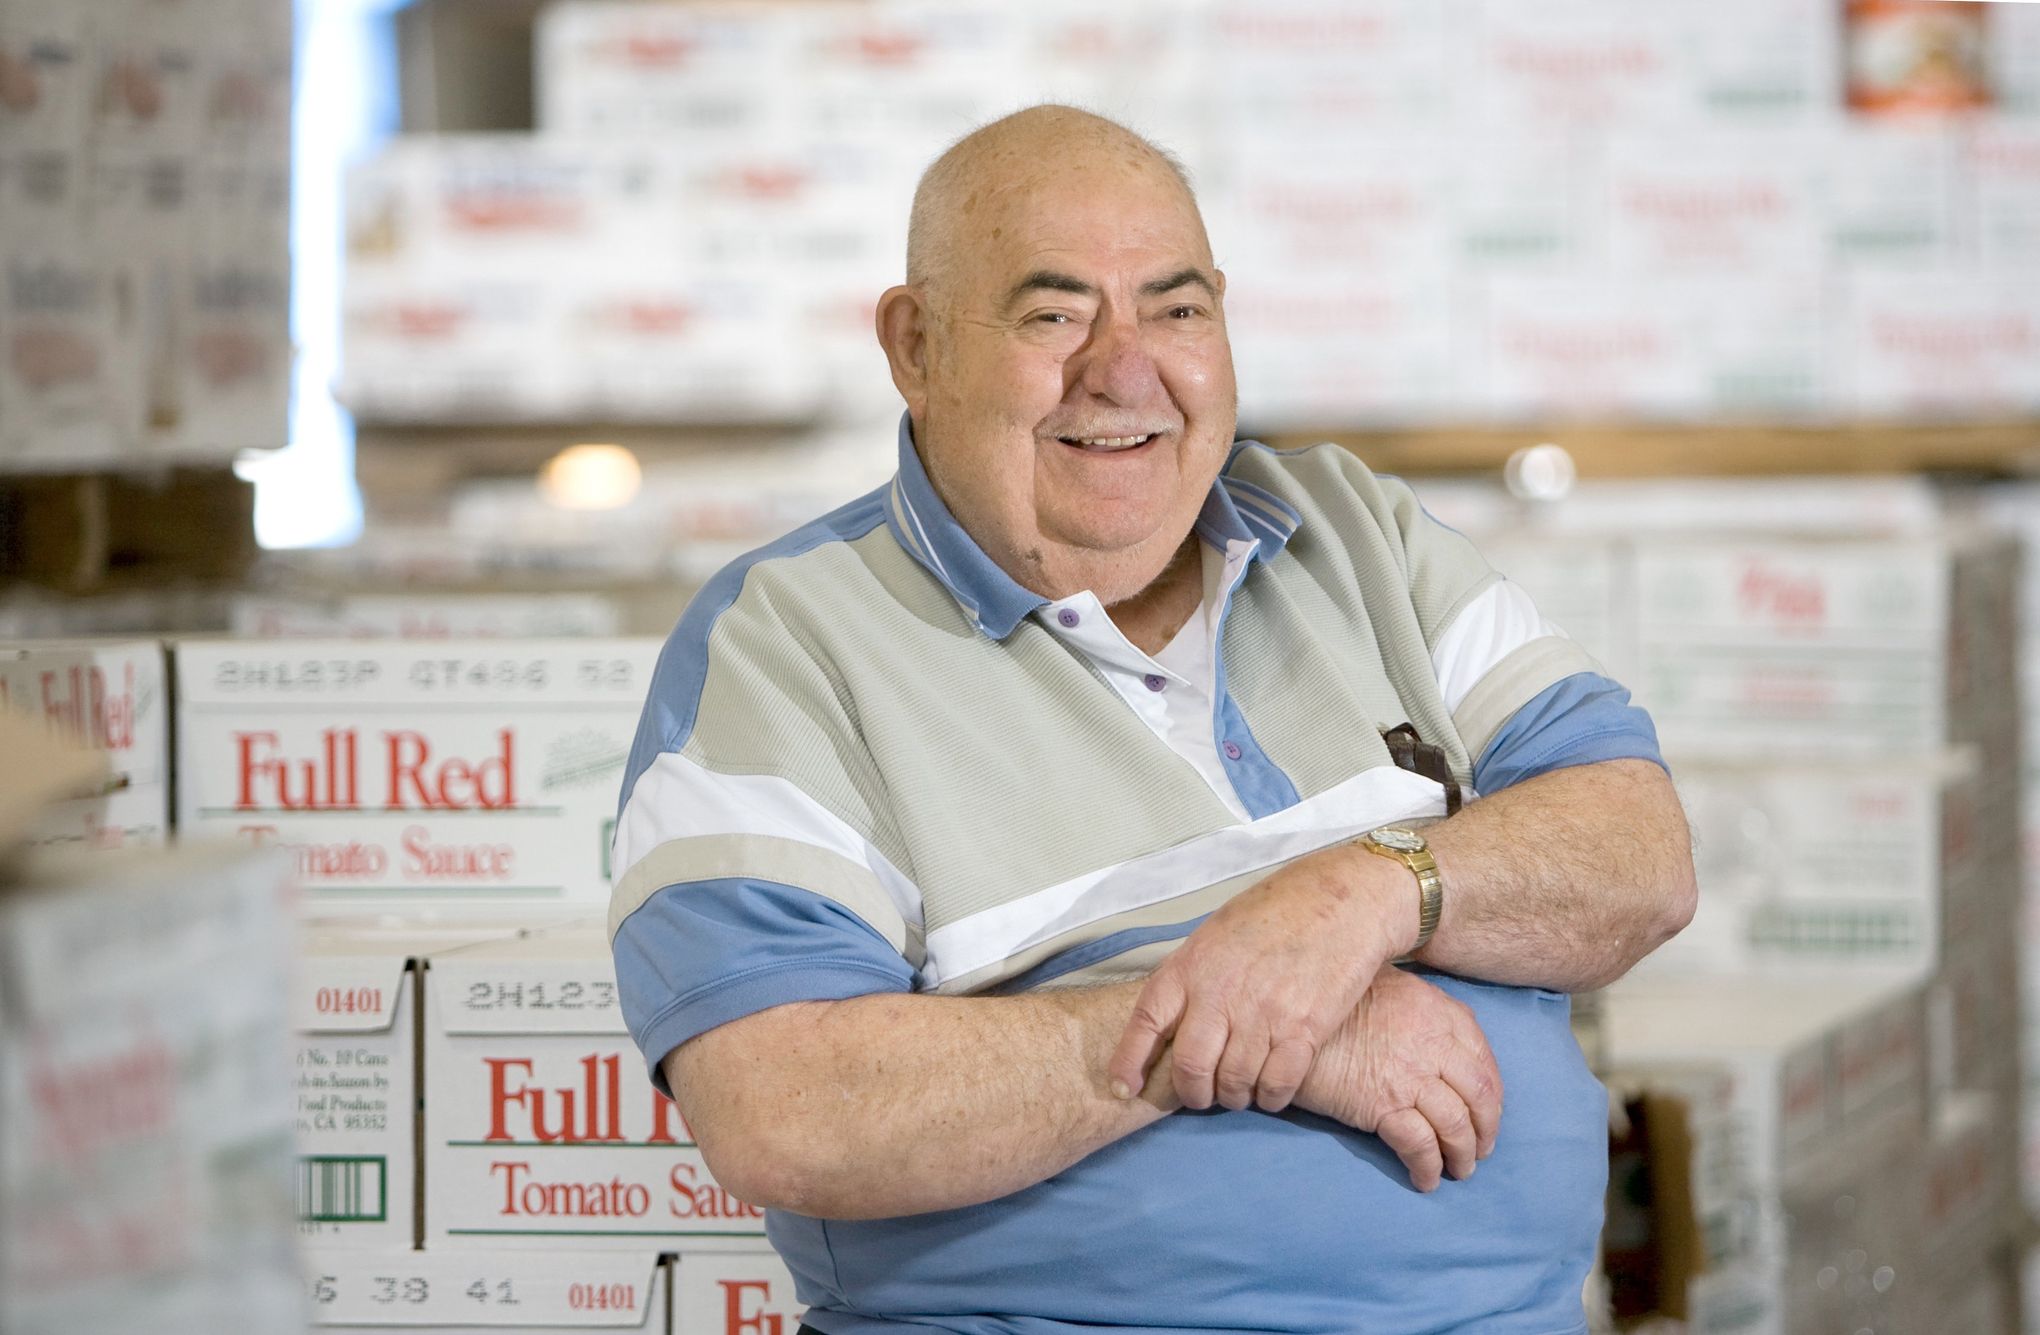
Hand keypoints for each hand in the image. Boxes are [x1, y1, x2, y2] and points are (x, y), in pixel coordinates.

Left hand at [1107, 845, 1418, 1113]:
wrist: (1345, 898)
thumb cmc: (1280, 908)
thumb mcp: (1219, 931)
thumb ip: (1195, 974)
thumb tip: (1177, 1017)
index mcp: (1191, 964)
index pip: (1146, 1022)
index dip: (1128, 1061)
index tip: (1123, 1087)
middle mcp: (1220, 994)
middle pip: (1190, 1068)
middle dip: (1193, 1093)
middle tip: (1203, 1095)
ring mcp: (1262, 1015)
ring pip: (1233, 1084)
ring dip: (1234, 1097)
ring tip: (1241, 1090)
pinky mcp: (1304, 1031)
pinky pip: (1276, 1086)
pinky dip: (1270, 1098)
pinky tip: (1272, 1090)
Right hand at [1294, 966, 1501, 1191]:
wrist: (1289, 1018)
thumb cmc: (1332, 1001)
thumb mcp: (1384, 983)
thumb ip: (1419, 1008)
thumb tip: (1436, 1037)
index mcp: (1437, 1011)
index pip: (1482, 1060)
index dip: (1491, 1095)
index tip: (1486, 1113)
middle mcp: (1431, 1043)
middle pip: (1478, 1095)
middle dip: (1485, 1129)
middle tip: (1479, 1149)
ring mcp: (1409, 1076)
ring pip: (1456, 1125)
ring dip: (1462, 1155)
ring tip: (1458, 1171)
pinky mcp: (1382, 1105)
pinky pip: (1419, 1145)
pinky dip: (1428, 1167)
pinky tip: (1425, 1180)